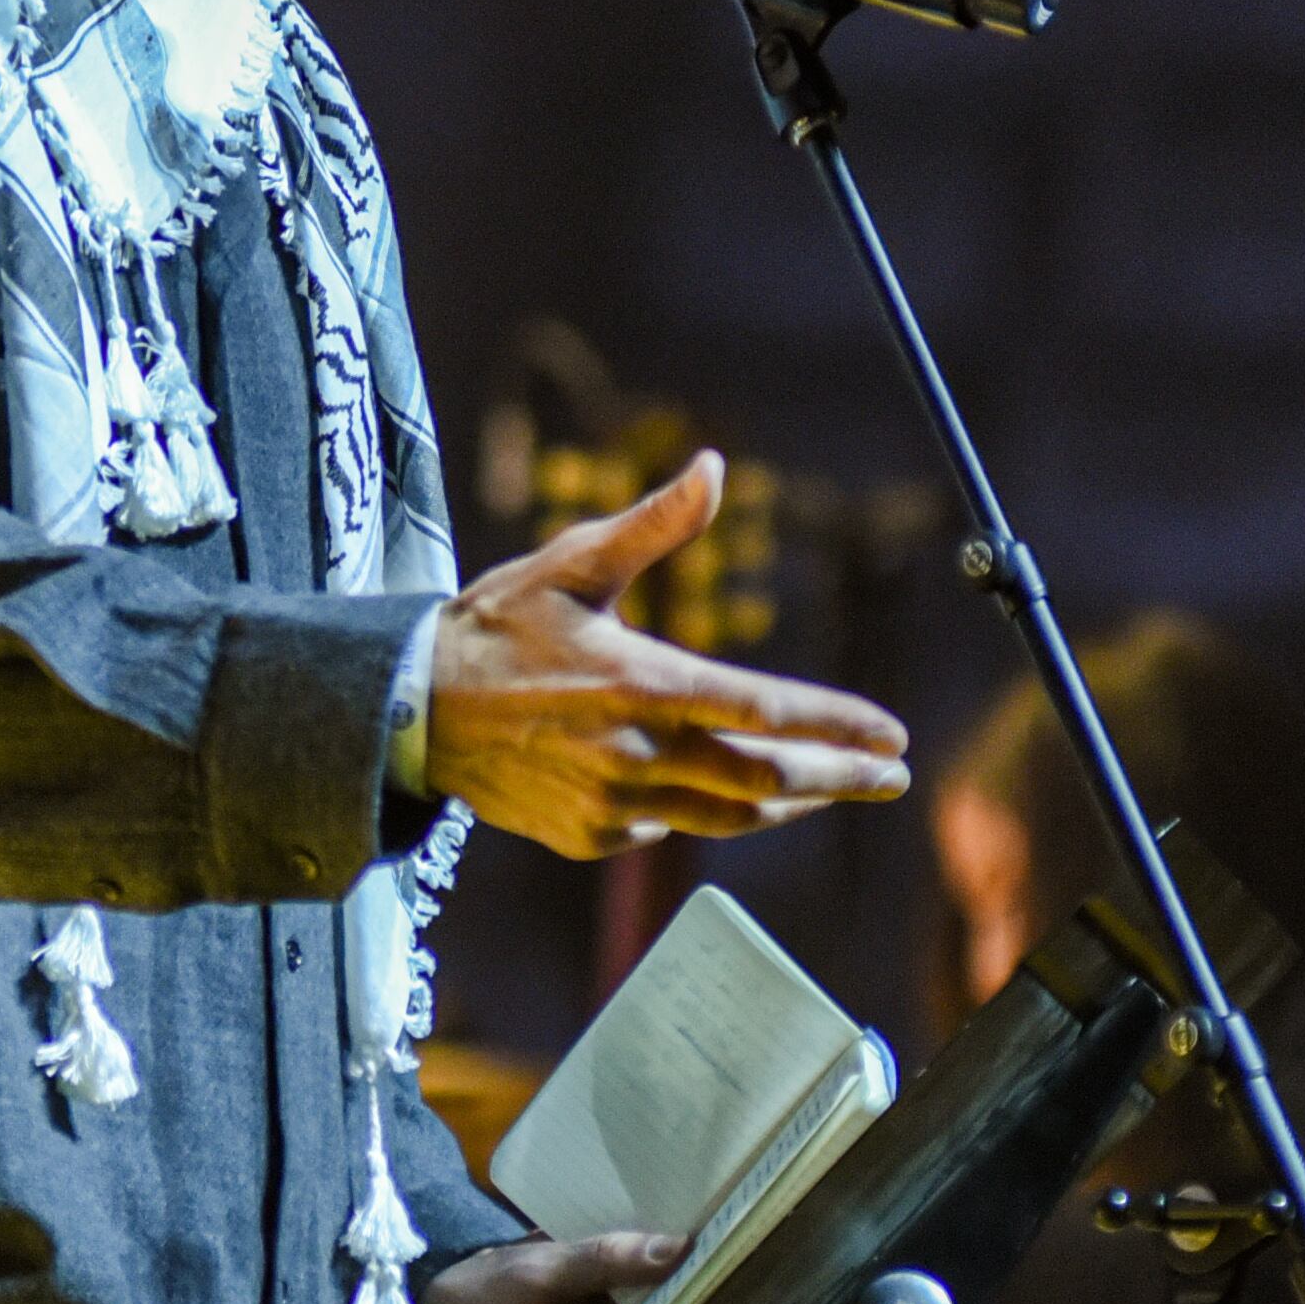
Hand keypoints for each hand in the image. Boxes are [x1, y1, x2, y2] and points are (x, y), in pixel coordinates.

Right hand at [426, 452, 910, 858]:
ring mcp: (611, 804)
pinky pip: (670, 830)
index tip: (891, 732)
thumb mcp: (572, 563)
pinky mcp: (591, 836)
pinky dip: (714, 812)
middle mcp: (633, 753)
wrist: (412, 710)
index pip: (763, 710)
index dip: (835, 725)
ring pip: (727, 817)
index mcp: (638, 681)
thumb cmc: (496, 626)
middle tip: (892, 775)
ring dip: (790, 804)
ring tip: (837, 787)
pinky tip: (738, 794)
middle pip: (763, 779)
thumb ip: (654, 524)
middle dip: (839, 778)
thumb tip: (711, 467)